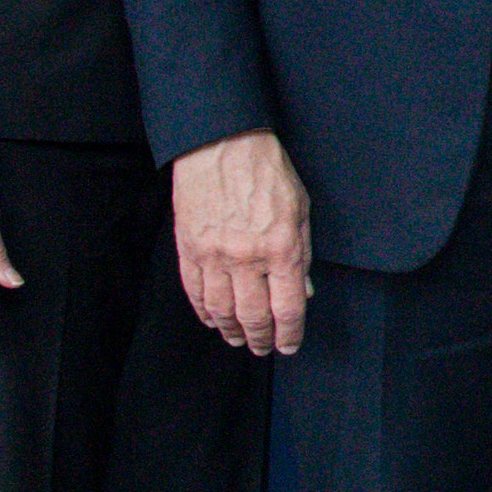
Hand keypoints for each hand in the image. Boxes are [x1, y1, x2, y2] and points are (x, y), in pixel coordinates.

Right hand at [173, 130, 313, 355]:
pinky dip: (204, 312)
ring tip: (238, 338)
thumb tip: (303, 291)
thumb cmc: (266, 171)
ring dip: (231, 331)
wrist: (221, 144)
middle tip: (262, 347)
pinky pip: (195, 292)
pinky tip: (213, 319)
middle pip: (253, 317)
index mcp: (281, 248)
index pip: (287, 308)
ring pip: (221, 311)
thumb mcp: (300, 209)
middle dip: (260, 339)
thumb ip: (302, 253)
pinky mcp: (189, 249)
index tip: (289, 344)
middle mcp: (247, 258)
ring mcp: (214, 256)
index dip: (289, 334)